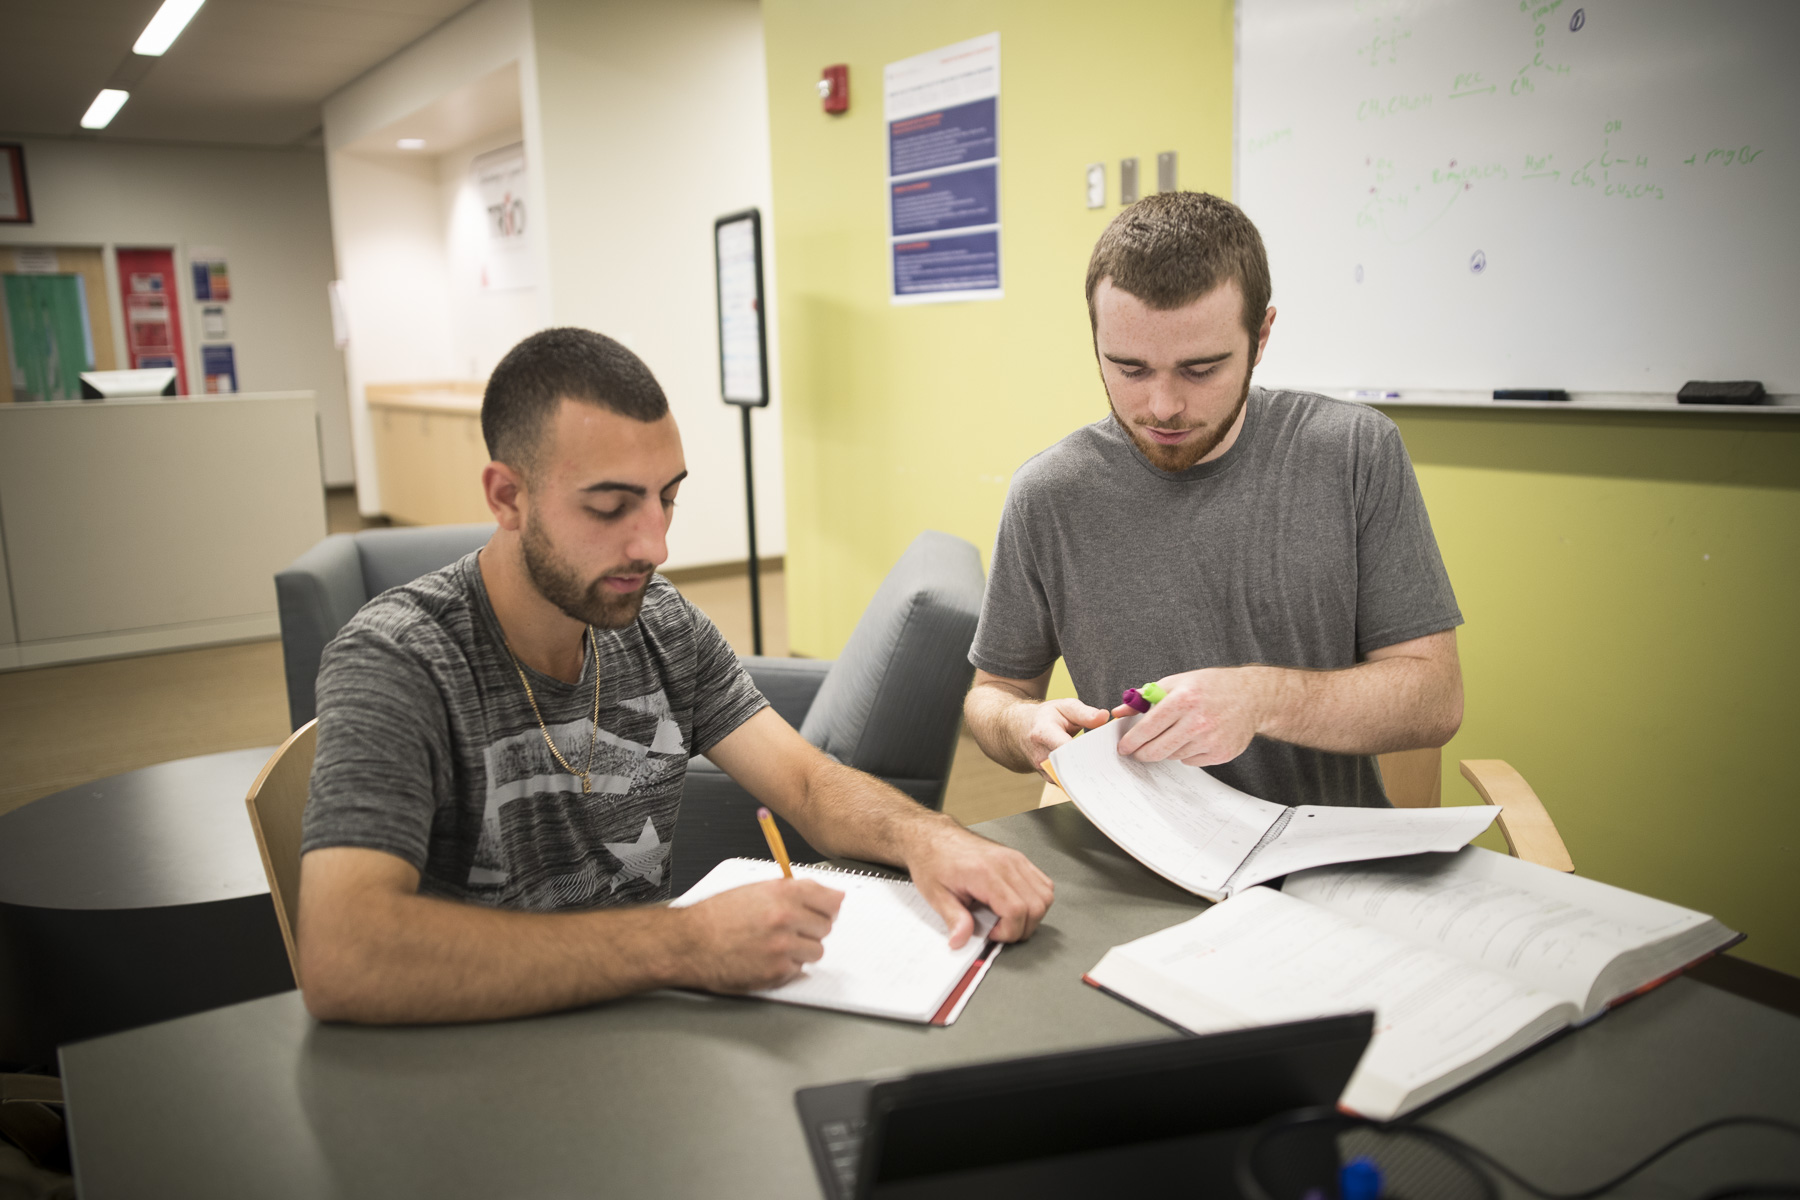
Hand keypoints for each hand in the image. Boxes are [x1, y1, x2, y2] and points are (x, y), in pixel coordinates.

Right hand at [673, 878, 843, 991]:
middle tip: (792, 930)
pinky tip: (766, 958)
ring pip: (816, 951)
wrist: (689, 943)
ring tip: (776, 945)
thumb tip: (821, 895)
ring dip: (801, 950)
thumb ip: (790, 891)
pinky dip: (786, 967)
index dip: (830, 906)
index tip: (828, 910)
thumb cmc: (715, 917)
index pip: (831, 899)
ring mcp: (783, 946)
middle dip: (812, 929)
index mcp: (783, 892)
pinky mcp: (776, 971)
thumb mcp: (754, 890)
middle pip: (826, 927)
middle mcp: (786, 917)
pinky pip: (798, 970)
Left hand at [902, 819, 1054, 947]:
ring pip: (1045, 895)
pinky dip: (1035, 899)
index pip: (1016, 910)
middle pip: (1036, 905)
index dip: (1008, 931)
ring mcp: (1014, 858)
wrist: (933, 836)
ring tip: (1008, 919)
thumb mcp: (935, 895)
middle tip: (1000, 931)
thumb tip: (961, 940)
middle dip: (1021, 928)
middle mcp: (1005, 863)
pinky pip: (1042, 883)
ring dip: (1032, 915)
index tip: (991, 934)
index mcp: (984, 872)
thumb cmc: (933, 860)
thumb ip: (953, 919)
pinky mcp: (1017, 858)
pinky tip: (1015, 904)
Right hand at [1015, 697, 1113, 781]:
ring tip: (1104, 766)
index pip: (1065, 747)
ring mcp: (1045, 770)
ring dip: (1088, 774)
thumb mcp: (1064, 707)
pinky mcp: (1051, 779)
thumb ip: (1084, 712)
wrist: (1022, 730)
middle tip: (1110, 760)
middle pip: (1070, 766)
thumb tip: (1104, 717)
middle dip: (1091, 765)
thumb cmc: (1046, 718)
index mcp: (1043, 733)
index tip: (1102, 750)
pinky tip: (1095, 771)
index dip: (1085, 750)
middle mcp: (1041, 756)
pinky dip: (1083, 778)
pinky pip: (1070, 783)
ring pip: (1071, 778)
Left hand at [1114, 666, 1276, 766]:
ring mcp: (1210, 740)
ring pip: (1172, 756)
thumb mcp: (1175, 682)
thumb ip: (1145, 698)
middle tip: (1137, 751)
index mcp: (1183, 699)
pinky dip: (1186, 753)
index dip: (1131, 741)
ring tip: (1176, 733)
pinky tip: (1194, 738)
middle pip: (1157, 750)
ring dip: (1167, 749)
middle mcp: (1197, 721)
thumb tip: (1120, 712)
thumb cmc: (1210, 687)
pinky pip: (1190, 761)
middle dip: (1142, 753)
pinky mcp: (1220, 753)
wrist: (1251, 697)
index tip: (1123, 747)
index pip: (1147, 728)